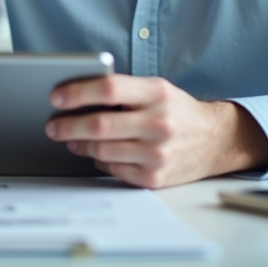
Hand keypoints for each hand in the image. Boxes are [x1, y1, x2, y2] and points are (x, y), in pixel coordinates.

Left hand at [46, 75, 267, 187]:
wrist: (215, 140)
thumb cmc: (177, 111)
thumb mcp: (157, 90)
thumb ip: (124, 92)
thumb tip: (78, 98)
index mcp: (157, 93)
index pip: (109, 89)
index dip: (77, 92)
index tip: (56, 97)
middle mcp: (159, 123)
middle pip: (100, 125)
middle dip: (68, 126)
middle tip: (52, 125)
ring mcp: (157, 153)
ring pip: (102, 150)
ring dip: (79, 144)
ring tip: (70, 139)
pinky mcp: (155, 177)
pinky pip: (113, 168)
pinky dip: (99, 160)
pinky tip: (95, 152)